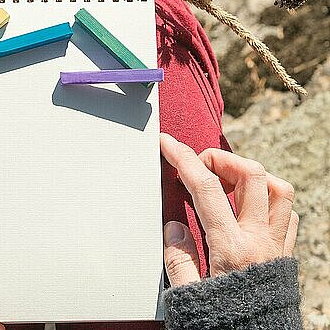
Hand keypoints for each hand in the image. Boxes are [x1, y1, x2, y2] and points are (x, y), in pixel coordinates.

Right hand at [160, 133, 298, 286]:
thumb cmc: (224, 322)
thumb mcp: (189, 296)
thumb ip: (179, 259)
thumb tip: (174, 227)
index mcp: (231, 248)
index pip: (206, 188)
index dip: (184, 159)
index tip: (168, 144)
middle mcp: (259, 240)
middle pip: (251, 176)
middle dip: (221, 158)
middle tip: (199, 165)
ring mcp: (276, 245)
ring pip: (278, 189)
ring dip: (250, 174)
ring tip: (226, 179)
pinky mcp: (284, 253)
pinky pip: (287, 213)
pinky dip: (269, 198)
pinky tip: (248, 205)